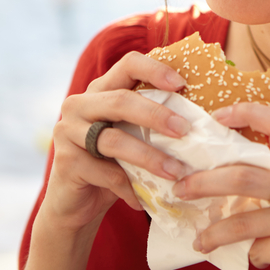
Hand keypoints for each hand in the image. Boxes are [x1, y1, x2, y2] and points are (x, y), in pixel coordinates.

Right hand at [42, 51, 192, 231]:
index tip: (182, 84)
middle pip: (121, 101)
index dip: (155, 70)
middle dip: (157, 115)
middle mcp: (79, 104)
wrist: (75, 204)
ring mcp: (68, 132)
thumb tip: (203, 119)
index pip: (127, 64)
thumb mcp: (132, 137)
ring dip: (150, 157)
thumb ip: (152, 122)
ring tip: (176, 172)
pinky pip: (106, 173)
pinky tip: (144, 200)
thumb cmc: (113, 164)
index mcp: (100, 90)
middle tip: (185, 130)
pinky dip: (129, 187)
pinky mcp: (66, 162)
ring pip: (115, 140)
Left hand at [171, 103, 269, 269]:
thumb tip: (219, 173)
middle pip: (244, 175)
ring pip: (243, 220)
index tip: (216, 117)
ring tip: (200, 240)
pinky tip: (254, 257)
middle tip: (181, 188)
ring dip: (214, 232)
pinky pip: (257, 249)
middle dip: (204, 182)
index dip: (246, 112)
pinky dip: (250, 255)